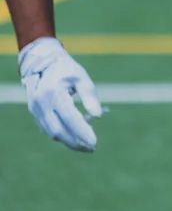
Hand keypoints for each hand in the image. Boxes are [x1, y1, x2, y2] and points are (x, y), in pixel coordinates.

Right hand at [19, 36, 103, 151]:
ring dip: (69, 141)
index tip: (94, 142)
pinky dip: (62, 135)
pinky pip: (48, 129)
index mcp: (54, 93)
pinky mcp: (35, 114)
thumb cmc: (67, 69)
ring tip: (86, 145)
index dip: (82, 131)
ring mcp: (35, 110)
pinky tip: (74, 137)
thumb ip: (89, 96)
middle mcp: (42, 104)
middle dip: (76, 141)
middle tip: (92, 147)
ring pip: (52, 133)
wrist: (44, 62)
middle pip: (59, 130)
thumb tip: (98, 116)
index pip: (70, 118)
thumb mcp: (81, 78)